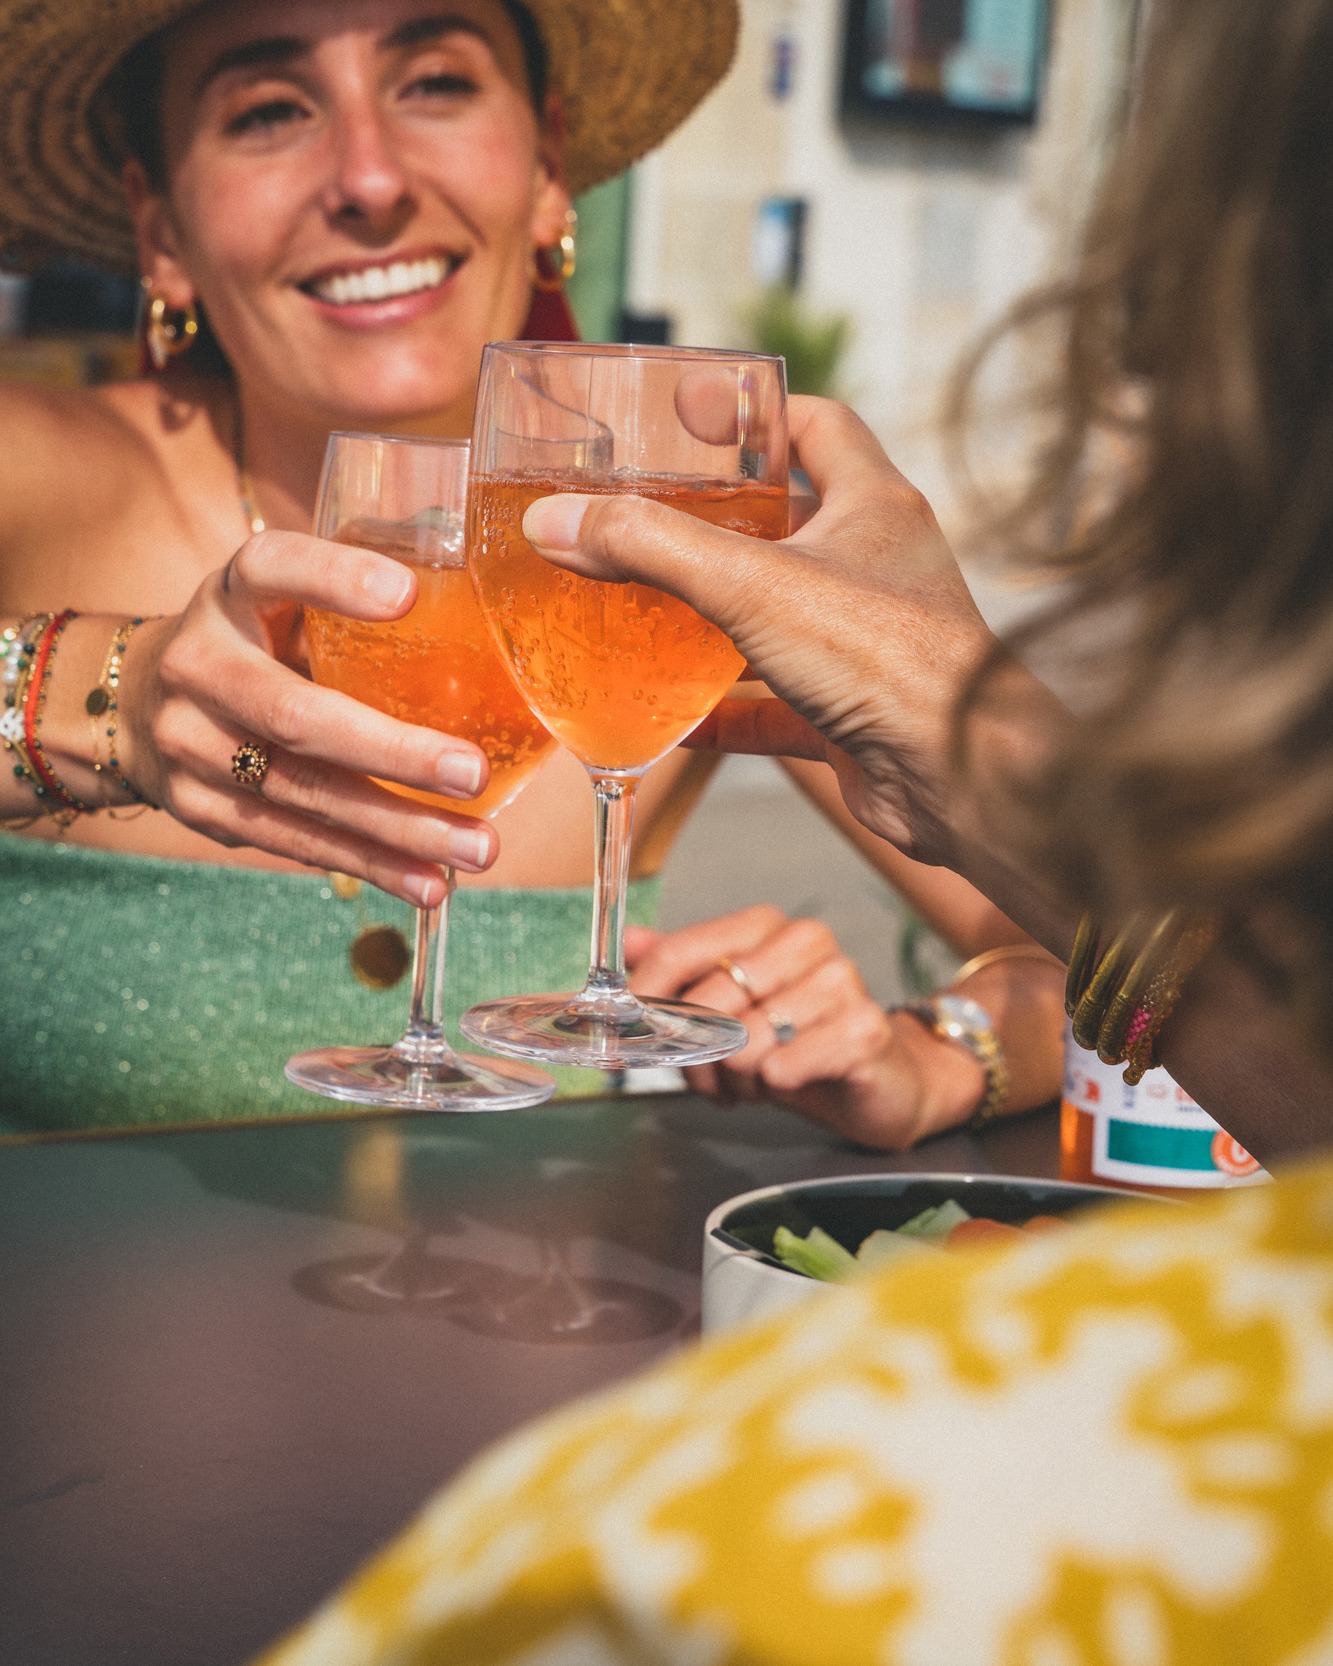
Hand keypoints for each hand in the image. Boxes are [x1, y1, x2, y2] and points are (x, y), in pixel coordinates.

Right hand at [116, 531, 496, 905]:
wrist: (134, 708)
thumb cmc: (251, 644)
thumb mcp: (281, 602)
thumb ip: (351, 606)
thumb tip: (489, 615)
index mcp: (229, 595)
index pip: (272, 569)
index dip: (333, 579)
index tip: (406, 594)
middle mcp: (199, 666)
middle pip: (297, 716)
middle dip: (393, 752)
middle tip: (473, 774)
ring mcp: (192, 746)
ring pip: (304, 795)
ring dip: (398, 829)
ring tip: (477, 847)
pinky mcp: (201, 810)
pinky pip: (296, 843)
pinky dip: (370, 866)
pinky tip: (429, 882)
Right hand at [522, 397, 1034, 866]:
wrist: (960, 779)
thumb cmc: (887, 659)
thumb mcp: (751, 584)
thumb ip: (649, 546)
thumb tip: (555, 521)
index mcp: (872, 504)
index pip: (816, 426)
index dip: (752, 414)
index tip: (689, 415)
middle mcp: (875, 565)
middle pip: (789, 522)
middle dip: (717, 520)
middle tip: (645, 516)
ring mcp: (865, 643)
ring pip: (778, 616)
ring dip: (714, 616)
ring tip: (641, 606)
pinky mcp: (851, 713)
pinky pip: (774, 704)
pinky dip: (724, 709)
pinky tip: (671, 717)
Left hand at [625, 906, 985, 1148]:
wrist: (879, 1080)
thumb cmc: (799, 1041)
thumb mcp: (731, 1005)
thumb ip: (682, 969)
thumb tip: (627, 941)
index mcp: (766, 926)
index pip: (680, 952)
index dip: (645, 999)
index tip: (629, 1033)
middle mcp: (805, 941)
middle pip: (705, 1004)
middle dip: (698, 1056)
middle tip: (716, 1077)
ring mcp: (840, 981)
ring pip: (741, 1043)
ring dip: (737, 1079)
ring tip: (758, 1079)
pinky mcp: (863, 1028)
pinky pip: (782, 1066)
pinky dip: (775, 1085)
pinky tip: (789, 1082)